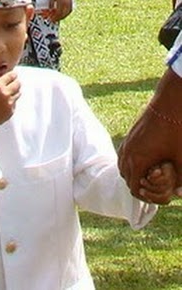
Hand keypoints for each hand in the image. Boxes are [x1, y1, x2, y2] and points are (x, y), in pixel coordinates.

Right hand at [0, 70, 20, 130]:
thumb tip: (8, 82)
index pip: (11, 76)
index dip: (13, 75)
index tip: (14, 75)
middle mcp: (5, 93)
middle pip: (18, 84)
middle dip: (16, 83)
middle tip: (15, 83)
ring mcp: (9, 102)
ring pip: (18, 93)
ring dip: (15, 92)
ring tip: (8, 94)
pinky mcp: (11, 110)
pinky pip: (15, 103)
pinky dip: (11, 102)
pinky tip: (3, 105)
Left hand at [45, 0, 72, 21]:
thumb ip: (51, 4)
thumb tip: (50, 10)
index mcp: (62, 4)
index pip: (58, 14)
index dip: (53, 18)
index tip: (50, 19)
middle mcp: (67, 5)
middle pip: (62, 15)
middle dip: (57, 18)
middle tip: (52, 20)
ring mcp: (70, 4)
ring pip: (66, 14)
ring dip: (61, 17)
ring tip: (56, 18)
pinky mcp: (72, 3)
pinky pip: (68, 11)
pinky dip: (64, 14)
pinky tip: (62, 14)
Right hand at [119, 69, 181, 200]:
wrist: (171, 103)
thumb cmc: (178, 131)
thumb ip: (181, 180)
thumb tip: (178, 194)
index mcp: (137, 160)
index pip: (134, 188)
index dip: (147, 196)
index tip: (161, 196)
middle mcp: (127, 152)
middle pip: (126, 178)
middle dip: (140, 185)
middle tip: (157, 187)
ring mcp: (127, 142)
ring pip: (123, 165)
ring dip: (134, 173)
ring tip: (152, 175)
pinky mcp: (130, 135)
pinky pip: (124, 154)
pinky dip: (132, 161)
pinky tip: (148, 161)